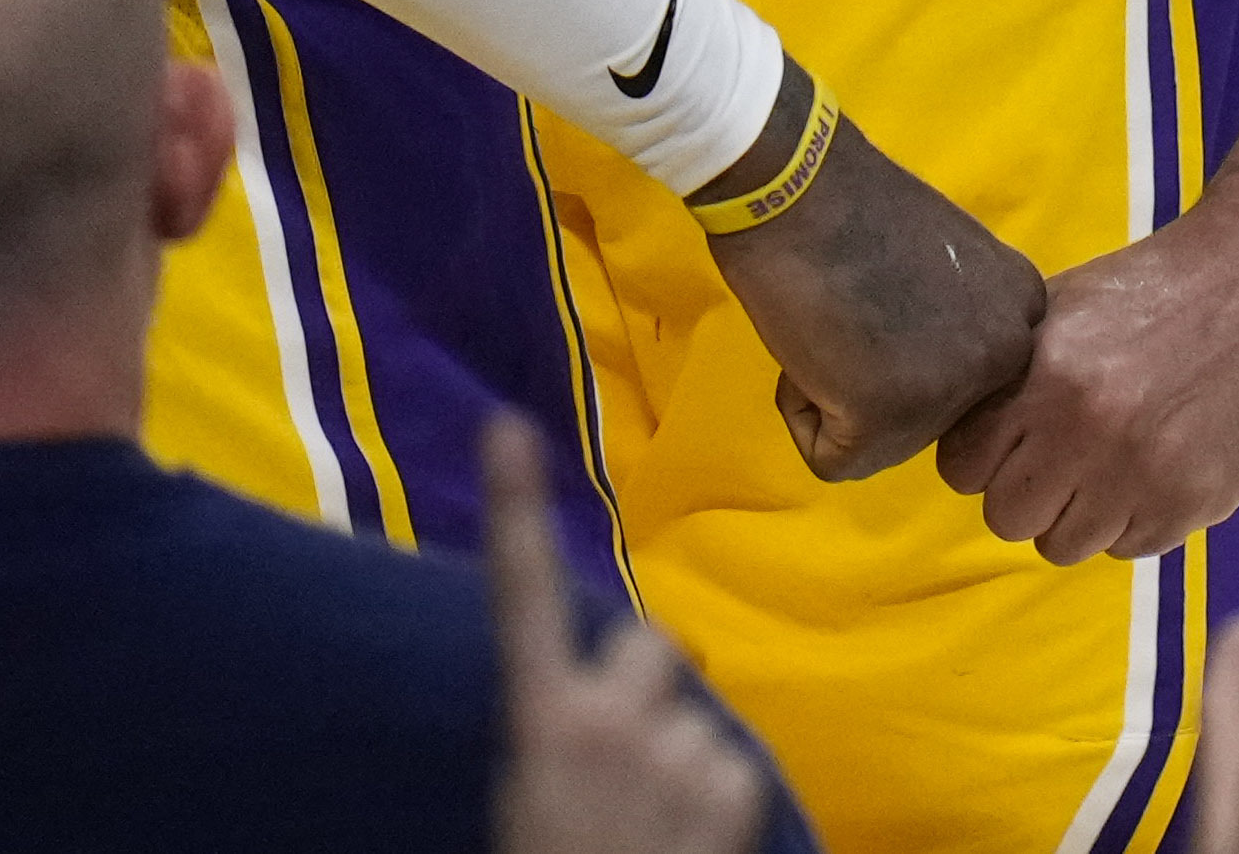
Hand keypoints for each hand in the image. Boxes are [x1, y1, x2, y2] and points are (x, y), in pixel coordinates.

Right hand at [485, 416, 767, 853]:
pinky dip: (718, 804)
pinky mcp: (726, 789)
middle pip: (649, 644)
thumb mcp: (531, 799)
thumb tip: (583, 700)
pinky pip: (732, 769)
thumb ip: (559, 733)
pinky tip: (685, 848)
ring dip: (682, 758)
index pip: (521, 593)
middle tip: (625, 752)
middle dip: (649, 682)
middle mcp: (605, 721)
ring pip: (694, 718)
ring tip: (648, 830)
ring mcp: (672, 753)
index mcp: (538, 721)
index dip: (512, 507)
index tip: (506, 427)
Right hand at [700, 102, 1042, 481]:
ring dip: (842, 395)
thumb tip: (931, 366)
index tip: (885, 296)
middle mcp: (1007, 354)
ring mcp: (952, 392)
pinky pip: (831, 459)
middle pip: (931, 418)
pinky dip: (802, 412)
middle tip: (851, 311)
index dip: (910, 346)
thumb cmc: (851, 202)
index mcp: (1025, 308)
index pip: (967, 377)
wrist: (793, 179)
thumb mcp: (947, 259)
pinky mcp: (888, 419)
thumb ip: (959, 316)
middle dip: (879, 382)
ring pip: (882, 442)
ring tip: (831, 318)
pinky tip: (807, 346)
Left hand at [929, 184, 1238, 560]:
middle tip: (1054, 457)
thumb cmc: (1156, 286)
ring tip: (1105, 465)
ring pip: (1065, 545)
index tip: (1006, 439)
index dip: (979, 456)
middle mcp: (1092, 435)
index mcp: (1049, 379)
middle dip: (1023, 491)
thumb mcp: (1064, 310)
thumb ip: (1013, 376)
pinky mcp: (1198, 503)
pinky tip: (1151, 469)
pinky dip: (1132, 519)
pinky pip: (1131, 548)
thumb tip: (965, 433)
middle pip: (1007, 517)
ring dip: (1077, 513)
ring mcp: (1148, 477)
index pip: (962, 467)